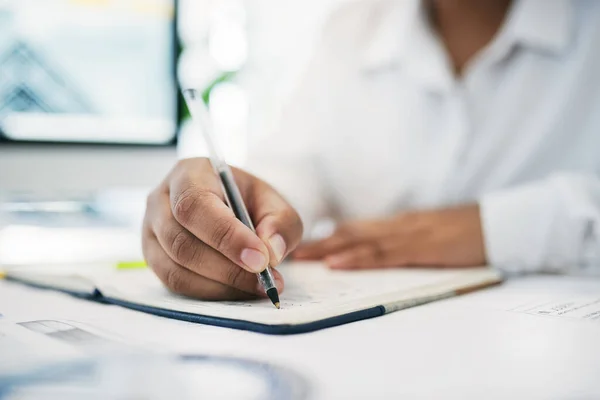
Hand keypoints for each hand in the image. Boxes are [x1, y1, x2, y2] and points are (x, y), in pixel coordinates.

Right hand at [142, 158, 302, 299]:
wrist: (233, 208)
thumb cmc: (248, 202)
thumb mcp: (273, 203)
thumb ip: (280, 223)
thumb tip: (271, 252)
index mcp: (189, 174)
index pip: (196, 205)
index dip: (226, 236)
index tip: (260, 259)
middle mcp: (161, 201)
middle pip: (181, 242)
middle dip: (227, 267)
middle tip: (265, 279)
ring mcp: (151, 232)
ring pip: (176, 269)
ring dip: (221, 284)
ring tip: (258, 286)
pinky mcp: (153, 259)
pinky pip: (176, 284)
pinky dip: (211, 293)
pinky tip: (238, 289)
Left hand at [294, 205, 485, 268]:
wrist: (496, 224)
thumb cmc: (464, 232)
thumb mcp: (428, 235)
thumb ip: (402, 241)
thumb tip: (374, 253)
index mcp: (397, 225)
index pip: (355, 230)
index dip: (326, 237)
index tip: (301, 245)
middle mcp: (396, 226)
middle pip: (349, 233)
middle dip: (318, 243)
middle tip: (288, 252)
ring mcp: (406, 235)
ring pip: (359, 242)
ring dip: (327, 250)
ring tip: (301, 258)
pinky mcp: (420, 248)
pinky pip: (382, 255)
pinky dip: (357, 259)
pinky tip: (337, 263)